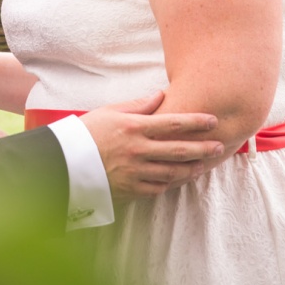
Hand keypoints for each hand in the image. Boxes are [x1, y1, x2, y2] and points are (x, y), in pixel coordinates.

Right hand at [80, 91, 222, 199]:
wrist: (65, 162)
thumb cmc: (88, 132)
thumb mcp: (110, 111)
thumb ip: (139, 105)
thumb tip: (161, 95)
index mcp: (134, 127)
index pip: (173, 123)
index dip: (196, 121)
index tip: (213, 120)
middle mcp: (138, 150)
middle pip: (179, 150)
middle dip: (203, 148)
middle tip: (219, 147)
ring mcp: (135, 171)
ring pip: (173, 172)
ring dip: (191, 168)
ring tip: (203, 165)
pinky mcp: (131, 189)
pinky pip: (158, 187)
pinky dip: (170, 183)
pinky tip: (178, 178)